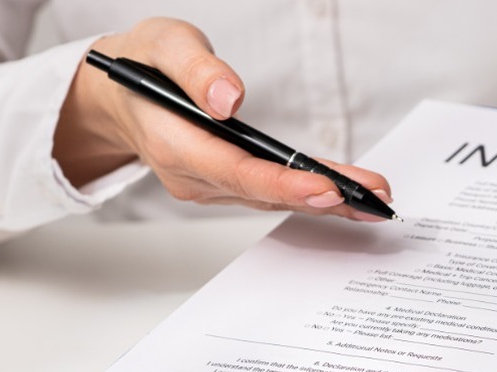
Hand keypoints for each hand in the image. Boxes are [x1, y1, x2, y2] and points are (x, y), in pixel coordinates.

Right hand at [52, 18, 391, 221]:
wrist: (123, 96)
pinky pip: (269, 195)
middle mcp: (194, 178)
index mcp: (175, 146)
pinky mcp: (226, 184)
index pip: (237, 172)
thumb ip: (194, 70)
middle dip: (322, 198)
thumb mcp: (162, 45)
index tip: (328, 188)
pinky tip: (344, 195)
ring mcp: (210, 186)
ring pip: (272, 199)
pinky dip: (308, 196)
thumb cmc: (144, 67)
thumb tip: (228, 101)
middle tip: (372, 200)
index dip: (284, 185)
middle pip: (264, 193)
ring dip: (325, 202)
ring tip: (373, 199)